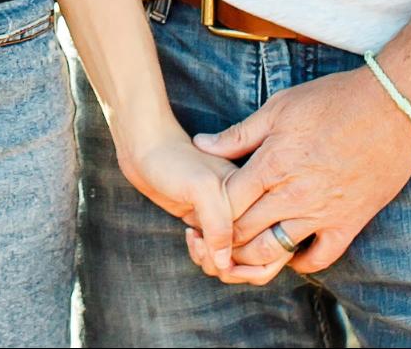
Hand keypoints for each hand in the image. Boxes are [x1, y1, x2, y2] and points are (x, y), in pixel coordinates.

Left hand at [113, 120, 240, 278]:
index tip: (208, 244)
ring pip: (235, 259)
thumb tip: (225, 263)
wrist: (148, 146)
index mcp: (254, 195)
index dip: (238, 257)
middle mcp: (247, 207)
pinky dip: (205, 254)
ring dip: (213, 261)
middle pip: (253, 258)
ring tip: (195, 241)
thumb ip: (219, 223)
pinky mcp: (213, 220)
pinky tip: (191, 237)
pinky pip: (218, 252)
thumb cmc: (174, 159)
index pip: (262, 244)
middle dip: (226, 264)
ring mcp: (231, 215)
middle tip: (200, 244)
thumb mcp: (202, 187)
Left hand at [194, 68, 410, 281]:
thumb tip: (201, 144)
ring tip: (240, 253)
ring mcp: (322, 213)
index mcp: (272, 164)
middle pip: (243, 233)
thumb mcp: (280, 107)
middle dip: (221, 240)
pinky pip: (319, 258)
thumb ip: (239, 134)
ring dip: (251, 259)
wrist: (394, 107)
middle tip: (210, 239)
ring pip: (274, 253)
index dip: (206, 213)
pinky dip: (298, 263)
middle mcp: (294, 195)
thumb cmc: (335, 100)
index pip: (225, 204)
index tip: (199, 213)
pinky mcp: (348, 223)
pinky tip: (287, 254)